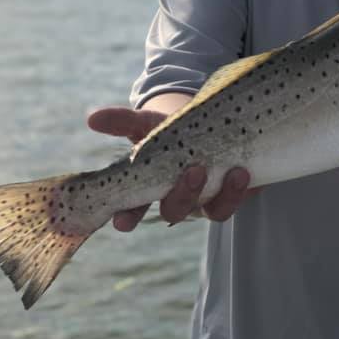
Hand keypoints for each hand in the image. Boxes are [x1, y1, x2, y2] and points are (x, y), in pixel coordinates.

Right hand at [87, 104, 255, 229]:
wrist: (208, 122)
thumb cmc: (170, 128)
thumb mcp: (147, 123)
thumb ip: (123, 122)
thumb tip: (91, 118)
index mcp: (151, 187)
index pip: (132, 211)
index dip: (127, 217)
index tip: (122, 220)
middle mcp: (179, 198)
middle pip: (176, 209)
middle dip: (183, 194)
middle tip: (194, 170)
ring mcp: (208, 198)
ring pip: (214, 210)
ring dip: (224, 194)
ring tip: (235, 172)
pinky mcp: (236, 192)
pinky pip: (240, 198)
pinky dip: (243, 189)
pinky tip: (247, 172)